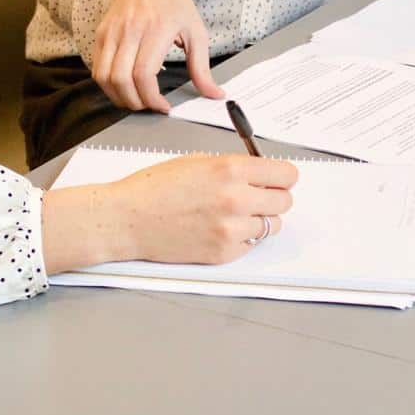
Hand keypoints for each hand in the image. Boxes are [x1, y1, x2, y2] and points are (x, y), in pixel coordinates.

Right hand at [41, 155, 298, 271]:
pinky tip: (219, 229)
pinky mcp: (224, 253)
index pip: (286, 175)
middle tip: (256, 196)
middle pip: (285, 201)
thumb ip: (234, 167)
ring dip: (259, 219)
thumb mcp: (198, 161)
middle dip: (273, 197)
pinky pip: (251, 244)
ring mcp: (231, 229)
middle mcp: (237, 199)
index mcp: (231, 169)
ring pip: (272, 225)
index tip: (277, 179)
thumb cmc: (155, 187)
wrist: (127, 219)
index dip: (282, 176)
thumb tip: (262, 173)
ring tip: (234, 214)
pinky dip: (242, 238)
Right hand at [92, 0, 224, 112]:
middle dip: (135, 102)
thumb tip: (215, 94)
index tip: (163, 106)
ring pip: (104, 77)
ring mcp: (112, 32)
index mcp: (157, 29)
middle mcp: (130, 30)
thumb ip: (202, 67)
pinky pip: (97, 68)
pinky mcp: (101, 34)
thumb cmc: (173, 4)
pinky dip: (108, 85)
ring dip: (118, 97)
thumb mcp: (196, 32)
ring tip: (136, 100)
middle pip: (121, 79)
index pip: (144, 74)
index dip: (151, 98)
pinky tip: (124, 87)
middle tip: (149, 106)